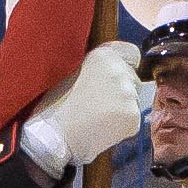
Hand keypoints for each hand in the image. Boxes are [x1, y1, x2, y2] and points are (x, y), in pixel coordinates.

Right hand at [17, 39, 144, 179]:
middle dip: (121, 91)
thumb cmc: (55, 106)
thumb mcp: (72, 72)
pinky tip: (102, 130)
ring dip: (121, 109)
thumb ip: (95, 67)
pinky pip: (132, 121)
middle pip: (133, 80)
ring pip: (133, 102)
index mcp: (104, 55)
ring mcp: (129, 94)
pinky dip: (122, 127)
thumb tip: (108, 71)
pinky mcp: (133, 117)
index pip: (131, 53)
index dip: (126, 65)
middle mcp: (120, 71)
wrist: (54, 134)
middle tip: (99, 104)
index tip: (116, 77)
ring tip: (97, 119)